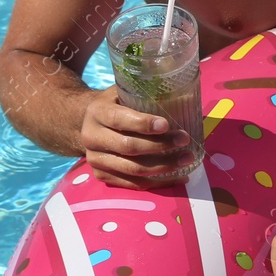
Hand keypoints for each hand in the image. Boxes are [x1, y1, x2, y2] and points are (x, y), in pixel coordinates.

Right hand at [80, 85, 196, 188]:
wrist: (88, 123)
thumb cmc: (115, 104)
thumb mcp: (122, 91)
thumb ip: (142, 93)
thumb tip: (181, 94)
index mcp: (97, 112)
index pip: (119, 119)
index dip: (143, 123)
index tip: (166, 124)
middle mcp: (91, 137)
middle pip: (128, 147)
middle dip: (160, 145)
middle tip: (184, 140)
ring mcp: (95, 160)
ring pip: (132, 169)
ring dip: (164, 166)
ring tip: (187, 159)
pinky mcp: (102, 176)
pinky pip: (132, 184)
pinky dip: (158, 182)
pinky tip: (178, 177)